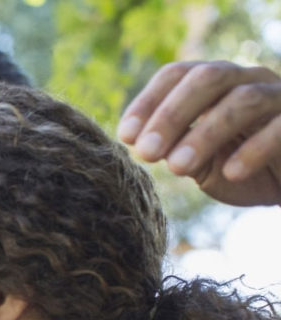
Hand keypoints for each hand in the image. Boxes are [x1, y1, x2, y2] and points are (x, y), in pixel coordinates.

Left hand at [118, 61, 280, 206]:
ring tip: (177, 168)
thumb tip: (143, 145)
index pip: (177, 75)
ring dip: (205, 134)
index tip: (125, 136)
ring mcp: (278, 97)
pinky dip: (254, 149)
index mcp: (214, 85)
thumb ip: (176, 152)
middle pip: (208, 78)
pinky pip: (279, 127)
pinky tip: (231, 173)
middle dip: (171, 115)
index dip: (149, 101)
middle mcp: (246, 81)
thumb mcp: (200, 165)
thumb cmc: (238, 169)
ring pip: (243, 100)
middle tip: (146, 152)